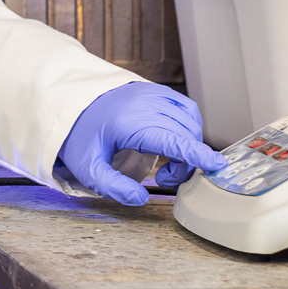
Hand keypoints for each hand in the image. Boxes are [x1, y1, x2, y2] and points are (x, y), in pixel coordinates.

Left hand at [56, 82, 226, 205]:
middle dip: (184, 163)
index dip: (196, 154)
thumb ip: (112, 187)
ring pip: (189, 121)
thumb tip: (141, 198)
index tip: (217, 165)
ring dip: (188, 145)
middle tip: (164, 179)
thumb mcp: (87, 168)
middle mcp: (144, 104)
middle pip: (184, 135)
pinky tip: (174, 140)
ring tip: (167, 162)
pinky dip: (188, 126)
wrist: (70, 102)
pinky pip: (185, 107)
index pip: (172, 139)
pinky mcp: (155, 90)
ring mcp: (151, 93)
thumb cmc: (80, 136)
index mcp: (129, 123)